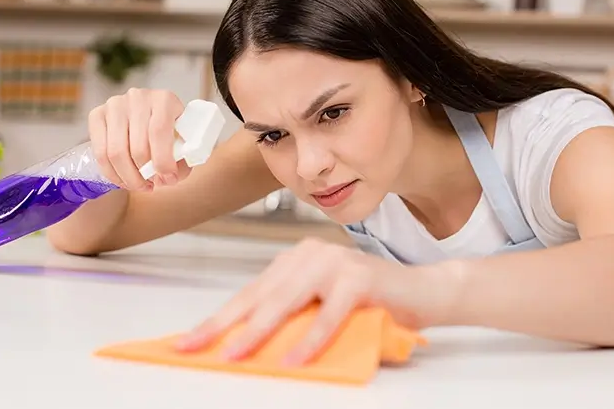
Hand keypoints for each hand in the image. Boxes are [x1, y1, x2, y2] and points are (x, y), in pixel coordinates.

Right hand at [88, 88, 189, 190]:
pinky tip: (123, 179)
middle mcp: (138, 97)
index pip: (159, 132)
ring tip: (138, 185)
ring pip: (116, 152)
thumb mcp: (184, 141)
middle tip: (152, 185)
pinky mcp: (97, 115)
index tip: (169, 179)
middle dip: (145, 174)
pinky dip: (111, 173)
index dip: (163, 161)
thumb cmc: (172, 130)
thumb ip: (181, 159)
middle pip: (137, 146)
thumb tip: (166, 178)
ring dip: (128, 177)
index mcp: (164, 100)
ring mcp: (115, 105)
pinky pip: (99, 152)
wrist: (154, 115)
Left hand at [174, 238, 459, 365]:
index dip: (217, 319)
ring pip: (288, 301)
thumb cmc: (372, 304)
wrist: (426, 291)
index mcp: (296, 259)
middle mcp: (311, 253)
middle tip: (195, 348)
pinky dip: (311, 338)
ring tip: (237, 356)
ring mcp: (336, 261)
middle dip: (224, 325)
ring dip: (260, 331)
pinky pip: (329, 313)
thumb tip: (247, 351)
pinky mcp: (360, 277)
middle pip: (260, 296)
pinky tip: (295, 359)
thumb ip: (293, 319)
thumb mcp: (322, 310)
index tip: (187, 341)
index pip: (250, 293)